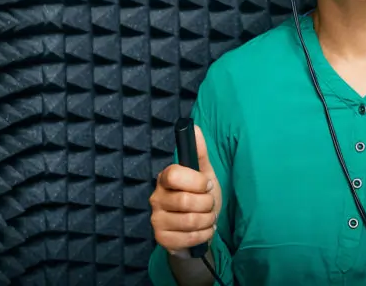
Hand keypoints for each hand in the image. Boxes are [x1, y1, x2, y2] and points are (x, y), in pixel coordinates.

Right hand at [150, 125, 221, 258]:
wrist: (197, 228)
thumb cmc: (199, 198)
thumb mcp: (203, 174)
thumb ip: (199, 152)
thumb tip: (194, 126)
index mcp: (165, 178)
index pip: (174, 174)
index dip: (196, 181)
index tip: (206, 185)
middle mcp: (156, 198)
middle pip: (186, 200)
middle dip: (207, 204)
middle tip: (209, 205)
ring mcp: (157, 220)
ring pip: (190, 221)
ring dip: (208, 220)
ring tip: (208, 218)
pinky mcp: (161, 239)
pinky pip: (189, 238)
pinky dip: (204, 235)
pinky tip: (204, 230)